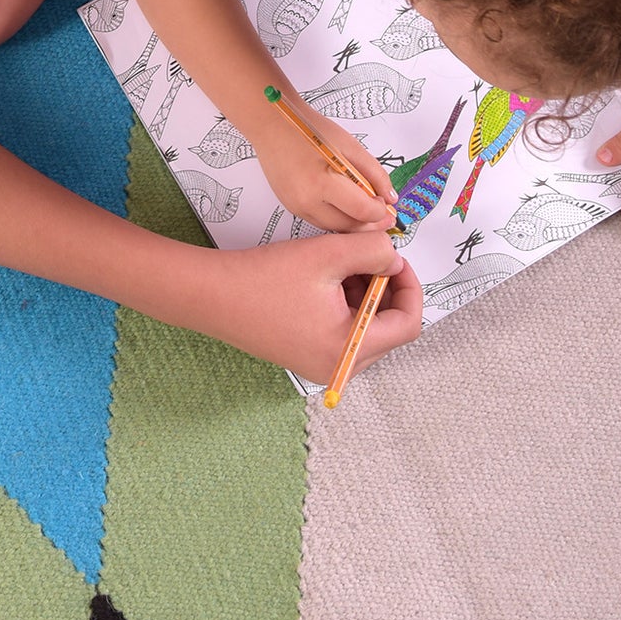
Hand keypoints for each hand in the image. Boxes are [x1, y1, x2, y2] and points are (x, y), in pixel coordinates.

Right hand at [178, 230, 422, 376]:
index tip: (395, 257)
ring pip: (365, 327)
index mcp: (349, 350)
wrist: (210, 295)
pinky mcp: (306, 355)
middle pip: (388, 328)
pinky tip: (325, 276)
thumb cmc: (266, 278)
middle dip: (385, 287)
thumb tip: (394, 257)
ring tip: (341, 261)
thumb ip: (372, 251)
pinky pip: (343, 330)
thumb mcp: (327, 255)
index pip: (408, 325)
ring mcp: (322, 364)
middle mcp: (340, 367)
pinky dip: (344, 302)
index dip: (410, 286)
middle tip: (367, 254)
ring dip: (364, 292)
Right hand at [253, 104, 398, 231]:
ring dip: (353, 223)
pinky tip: (345, 205)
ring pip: (335, 228)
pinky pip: (321, 221)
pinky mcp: (291, 208)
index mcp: (322, 183)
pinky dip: (337, 217)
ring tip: (366, 208)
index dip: (381, 212)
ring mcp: (297, 207)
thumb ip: (374, 173)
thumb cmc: (309, 129)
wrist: (272, 125)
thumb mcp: (350, 146)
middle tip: (385, 214)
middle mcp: (306, 202)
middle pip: (349, 226)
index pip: (362, 211)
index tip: (388, 206)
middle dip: (370, 223)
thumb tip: (390, 198)